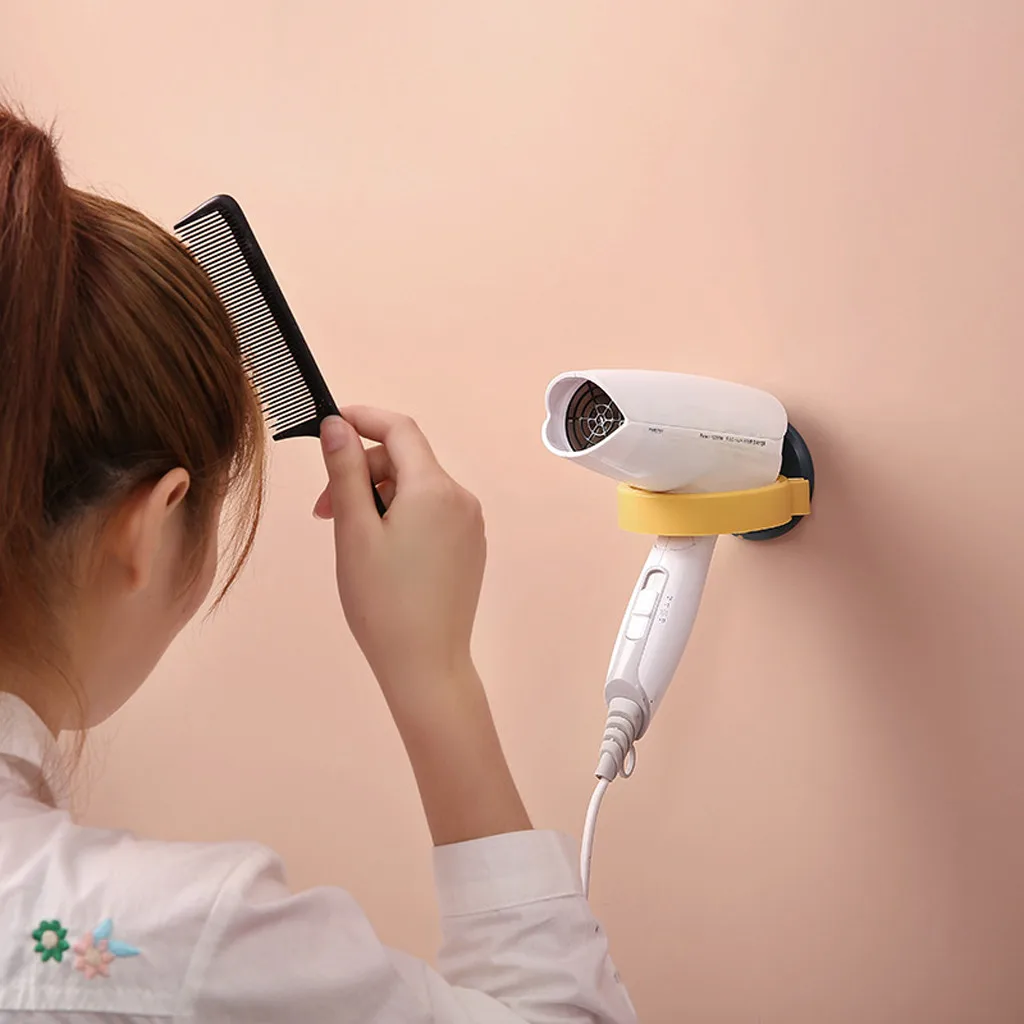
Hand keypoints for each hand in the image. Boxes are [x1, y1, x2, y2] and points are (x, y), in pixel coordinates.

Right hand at [314, 407, 528, 844]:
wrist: (426, 665)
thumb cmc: (383, 604)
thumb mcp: (353, 531)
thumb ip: (345, 471)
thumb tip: (336, 426)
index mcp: (434, 489)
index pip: (399, 429)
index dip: (362, 418)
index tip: (329, 424)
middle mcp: (461, 499)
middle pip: (406, 460)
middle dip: (361, 471)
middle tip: (323, 510)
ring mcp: (470, 525)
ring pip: (417, 488)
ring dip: (378, 496)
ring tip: (349, 537)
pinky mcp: (469, 547)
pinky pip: (432, 513)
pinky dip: (401, 516)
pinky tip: (379, 551)